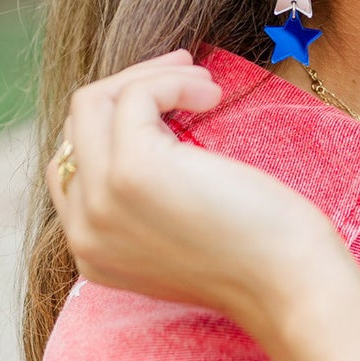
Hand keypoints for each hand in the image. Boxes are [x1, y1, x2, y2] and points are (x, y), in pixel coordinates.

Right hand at [46, 50, 344, 340]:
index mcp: (91, 251)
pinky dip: (172, 81)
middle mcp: (83, 232)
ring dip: (150, 77)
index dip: (115, 123)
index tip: (167, 102)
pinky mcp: (131, 171)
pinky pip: (133, 97)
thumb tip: (150, 124)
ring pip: (93, 104)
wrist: (289, 285)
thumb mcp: (181, 233)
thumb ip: (145, 201)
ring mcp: (101, 202)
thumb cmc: (258, 255)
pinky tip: (211, 93)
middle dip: (129, 87)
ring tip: (202, 81)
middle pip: (77, 127)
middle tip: (186, 75)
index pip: (70, 164)